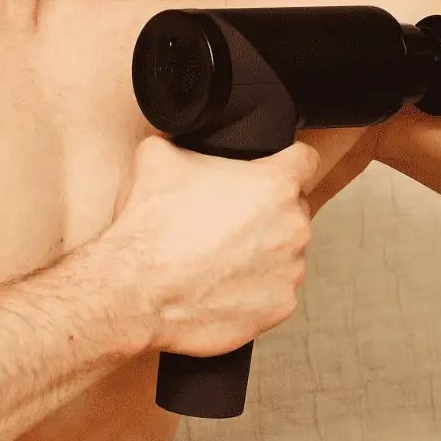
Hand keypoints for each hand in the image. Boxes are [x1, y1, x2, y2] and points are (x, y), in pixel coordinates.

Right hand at [105, 135, 324, 357]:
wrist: (136, 292)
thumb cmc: (152, 229)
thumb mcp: (157, 157)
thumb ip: (181, 139)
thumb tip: (178, 133)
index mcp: (275, 186)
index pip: (304, 160)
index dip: (287, 161)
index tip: (275, 170)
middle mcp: (292, 227)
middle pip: (293, 210)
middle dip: (267, 213)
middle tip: (230, 221)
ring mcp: (290, 270)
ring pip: (285, 252)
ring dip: (263, 253)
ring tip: (221, 258)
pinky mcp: (280, 307)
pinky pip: (275, 290)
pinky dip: (255, 289)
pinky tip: (223, 285)